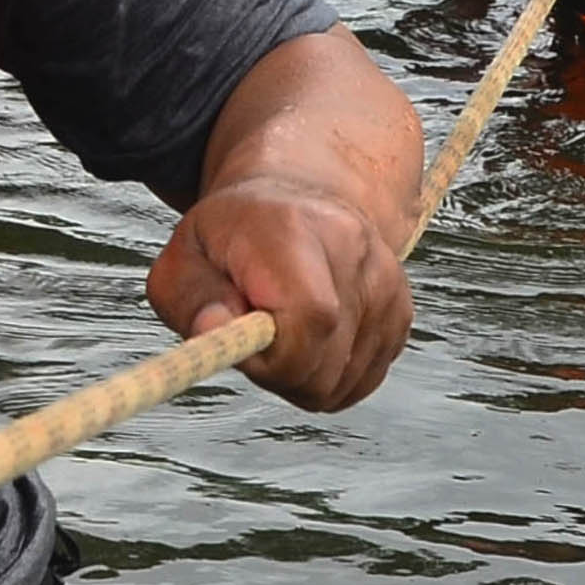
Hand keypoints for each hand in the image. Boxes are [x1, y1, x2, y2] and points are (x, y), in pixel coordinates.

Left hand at [151, 167, 412, 410]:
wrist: (293, 200)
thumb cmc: (229, 240)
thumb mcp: (183, 259)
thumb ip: (193, 299)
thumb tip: (216, 331)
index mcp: (295, 230)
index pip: (311, 317)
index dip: (272, 356)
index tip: (243, 346)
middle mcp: (354, 249)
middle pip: (324, 365)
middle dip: (277, 372)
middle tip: (253, 337)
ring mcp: (386, 282)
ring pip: (341, 384)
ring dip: (300, 377)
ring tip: (280, 331)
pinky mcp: (400, 311)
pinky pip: (360, 382)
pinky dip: (327, 376)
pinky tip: (309, 339)